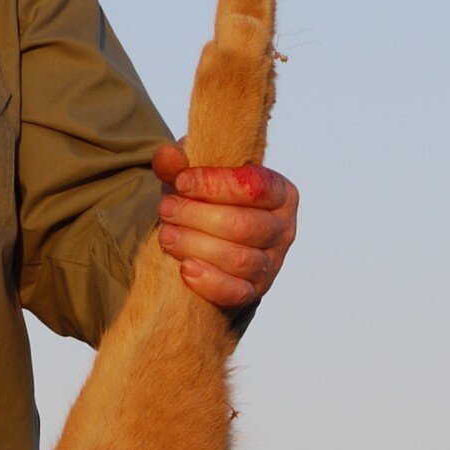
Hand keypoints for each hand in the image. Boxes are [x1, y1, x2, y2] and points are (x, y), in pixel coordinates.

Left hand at [152, 143, 297, 308]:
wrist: (207, 240)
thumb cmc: (205, 200)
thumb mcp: (193, 175)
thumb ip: (178, 163)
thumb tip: (166, 157)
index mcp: (280, 193)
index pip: (254, 186)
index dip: (214, 184)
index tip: (180, 181)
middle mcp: (284, 229)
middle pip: (243, 225)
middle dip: (197, 216)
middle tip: (166, 209)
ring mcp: (272, 264)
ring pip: (239, 259)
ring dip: (196, 246)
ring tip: (166, 235)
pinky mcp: (255, 292)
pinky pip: (237, 292)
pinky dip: (209, 282)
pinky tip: (184, 268)